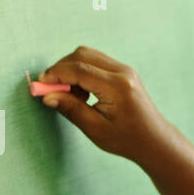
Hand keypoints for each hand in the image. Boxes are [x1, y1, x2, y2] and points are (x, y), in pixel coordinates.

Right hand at [38, 46, 171, 165]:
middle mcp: (122, 72)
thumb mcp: (95, 129)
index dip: (56, 74)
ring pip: (88, 55)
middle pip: (82, 55)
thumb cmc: (126, 139)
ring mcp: (124, 69)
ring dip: (71, 69)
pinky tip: (80, 92)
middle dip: (61, 68)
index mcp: (117, 87)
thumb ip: (71, 109)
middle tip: (49, 89)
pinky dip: (81, 71)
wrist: (153, 139)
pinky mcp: (122, 71)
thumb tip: (48, 96)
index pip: (79, 70)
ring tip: (68, 94)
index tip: (40, 85)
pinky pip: (95, 61)